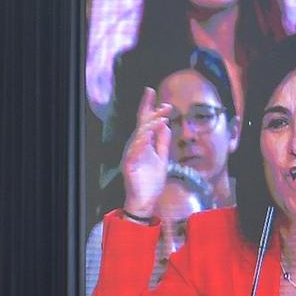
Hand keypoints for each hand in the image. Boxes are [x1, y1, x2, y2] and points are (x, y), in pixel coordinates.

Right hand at [122, 88, 174, 217]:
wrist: (146, 201)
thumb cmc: (152, 182)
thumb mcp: (163, 158)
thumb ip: (163, 141)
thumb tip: (165, 124)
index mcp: (144, 144)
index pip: (145, 122)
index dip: (149, 107)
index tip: (156, 94)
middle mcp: (136, 147)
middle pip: (142, 125)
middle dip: (152, 113)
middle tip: (165, 106)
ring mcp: (132, 156)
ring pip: (139, 136)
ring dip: (150, 126)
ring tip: (161, 117)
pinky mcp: (129, 165)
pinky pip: (134, 151)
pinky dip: (141, 142)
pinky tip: (148, 135)